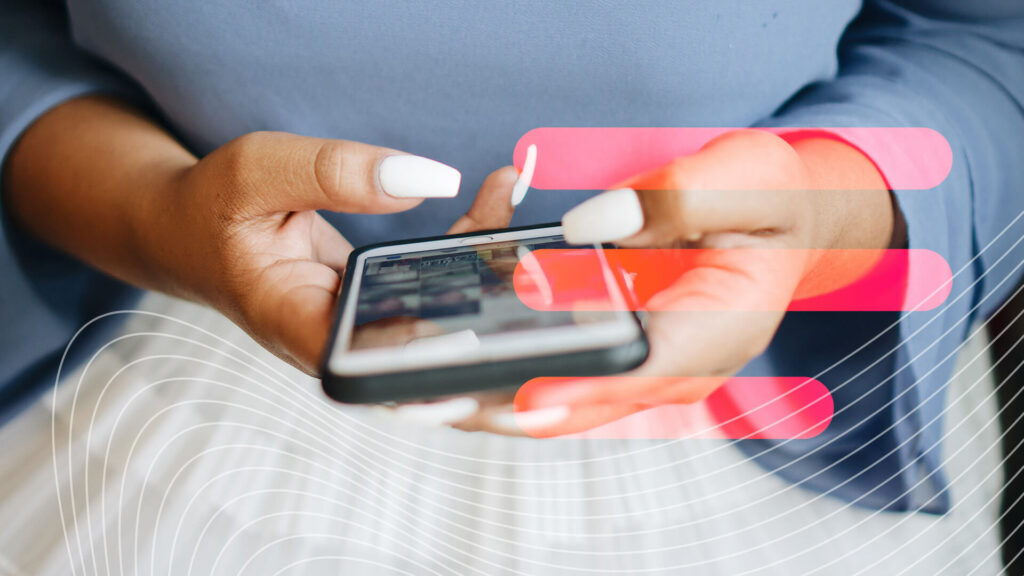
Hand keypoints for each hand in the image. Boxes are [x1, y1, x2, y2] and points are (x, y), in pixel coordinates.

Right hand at [4, 96, 518, 374]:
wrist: (194, 230)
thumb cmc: (214, 209)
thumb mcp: (258, 172)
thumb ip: (335, 172)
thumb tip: (427, 180)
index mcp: (301, 330)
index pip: (382, 375)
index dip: (446, 384)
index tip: (503, 373)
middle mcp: (345, 343)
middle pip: (439, 368)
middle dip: (507, 352)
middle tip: (568, 319)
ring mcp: (371, 328)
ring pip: (455, 329)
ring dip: (506, 283)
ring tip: (539, 229)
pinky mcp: (389, 305)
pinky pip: (449, 289)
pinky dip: (481, 247)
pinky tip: (503, 197)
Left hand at [459, 129, 897, 435]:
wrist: (781, 220)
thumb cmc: (771, 202)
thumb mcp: (745, 178)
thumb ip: (677, 199)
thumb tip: (588, 227)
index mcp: (715, 333)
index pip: (640, 375)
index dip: (577, 390)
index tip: (516, 399)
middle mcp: (671, 366)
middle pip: (577, 404)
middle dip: (497, 405)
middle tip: (420, 400)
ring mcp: (637, 362)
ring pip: (549, 390)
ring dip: (482, 383)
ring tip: (409, 370)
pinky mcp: (610, 345)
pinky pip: (547, 355)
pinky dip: (498, 340)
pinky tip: (453, 311)